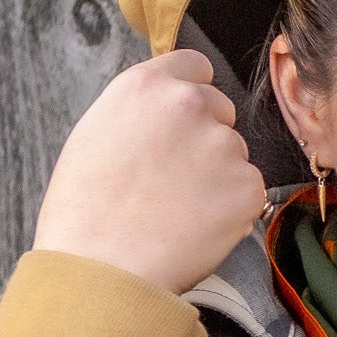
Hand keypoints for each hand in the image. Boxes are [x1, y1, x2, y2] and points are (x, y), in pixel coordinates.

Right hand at [32, 49, 266, 294]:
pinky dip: (233, 210)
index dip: (192, 95)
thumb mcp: (96, 136)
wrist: (103, 268)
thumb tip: (163, 117)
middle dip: (207, 139)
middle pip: (221, 110)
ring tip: (179, 211)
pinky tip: (197, 228)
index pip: (195, 67)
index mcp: (146, 86)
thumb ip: (140, 115)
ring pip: (235, 154)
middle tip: (177, 180)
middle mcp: (189, 104)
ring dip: (220, 177)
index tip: (185, 123)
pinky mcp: (248, 186)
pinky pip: (250, 192)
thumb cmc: (86, 213)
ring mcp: (223, 144)